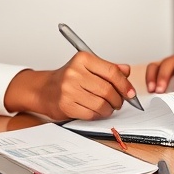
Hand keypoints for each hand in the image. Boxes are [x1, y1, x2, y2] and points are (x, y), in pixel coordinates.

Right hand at [3, 52, 136, 120]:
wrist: (43, 90)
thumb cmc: (68, 78)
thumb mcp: (87, 67)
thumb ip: (108, 68)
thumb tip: (127, 71)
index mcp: (82, 59)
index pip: (112, 72)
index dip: (125, 84)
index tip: (131, 92)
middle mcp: (74, 73)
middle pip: (108, 90)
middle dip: (118, 99)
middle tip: (120, 102)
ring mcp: (68, 89)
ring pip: (101, 104)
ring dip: (109, 109)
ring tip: (108, 107)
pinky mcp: (65, 105)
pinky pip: (91, 114)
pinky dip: (98, 115)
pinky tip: (97, 111)